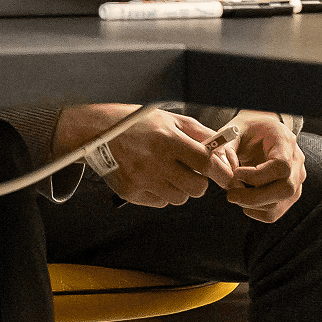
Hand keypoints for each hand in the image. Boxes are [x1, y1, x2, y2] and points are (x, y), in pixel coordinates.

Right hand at [59, 105, 229, 209]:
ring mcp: (141, 179)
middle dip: (200, 182)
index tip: (225, 175)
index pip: (206, 162)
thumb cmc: (137, 123)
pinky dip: (161, 193)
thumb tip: (223, 151)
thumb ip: (198, 134)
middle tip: (193, 173)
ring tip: (169, 173)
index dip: (221, 172)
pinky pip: (159, 202)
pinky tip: (152, 177)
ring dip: (181, 188)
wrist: (96, 132)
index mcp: (168, 139)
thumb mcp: (169, 119)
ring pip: (179, 198)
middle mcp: (155, 161)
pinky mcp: (130, 192)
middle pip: (196, 188)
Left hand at [214, 112, 304, 222]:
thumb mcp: (234, 131)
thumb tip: (226, 179)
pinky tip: (244, 199)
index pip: (281, 166)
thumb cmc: (247, 130)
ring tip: (234, 194)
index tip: (236, 173)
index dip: (257, 175)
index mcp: (285, 142)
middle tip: (230, 195)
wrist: (262, 132)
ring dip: (253, 205)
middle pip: (285, 189)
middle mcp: (296, 162)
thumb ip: (227, 150)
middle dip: (254, 197)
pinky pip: (275, 211)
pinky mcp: (289, 193)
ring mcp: (296, 180)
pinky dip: (256, 211)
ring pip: (280, 204)